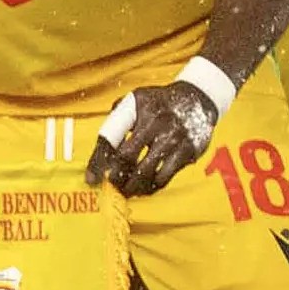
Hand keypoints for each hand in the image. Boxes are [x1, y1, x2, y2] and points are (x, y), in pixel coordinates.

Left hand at [84, 83, 215, 199]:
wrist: (198, 98)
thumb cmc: (159, 103)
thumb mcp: (136, 100)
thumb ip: (116, 119)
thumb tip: (101, 150)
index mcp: (138, 107)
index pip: (111, 136)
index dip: (98, 160)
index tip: (91, 179)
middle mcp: (156, 122)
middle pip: (127, 156)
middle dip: (114, 176)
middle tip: (109, 185)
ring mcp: (174, 138)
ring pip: (146, 172)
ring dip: (132, 186)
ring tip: (125, 191)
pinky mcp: (188, 151)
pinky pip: (165, 177)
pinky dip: (152, 187)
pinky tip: (145, 189)